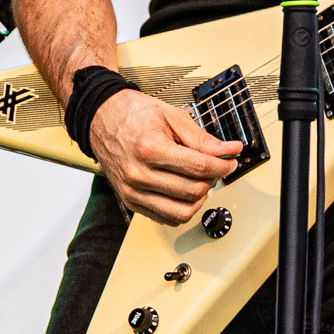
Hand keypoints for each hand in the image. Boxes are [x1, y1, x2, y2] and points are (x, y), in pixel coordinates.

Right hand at [89, 87, 241, 224]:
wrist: (102, 119)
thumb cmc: (134, 114)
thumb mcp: (172, 117)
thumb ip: (202, 138)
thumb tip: (229, 150)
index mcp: (149, 148)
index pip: (198, 168)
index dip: (222, 166)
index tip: (231, 161)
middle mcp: (139, 174)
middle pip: (193, 191)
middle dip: (213, 179)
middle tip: (217, 167)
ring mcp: (133, 192)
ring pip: (181, 212)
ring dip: (199, 199)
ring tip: (201, 181)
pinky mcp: (130, 202)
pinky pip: (165, 218)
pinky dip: (182, 209)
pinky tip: (185, 192)